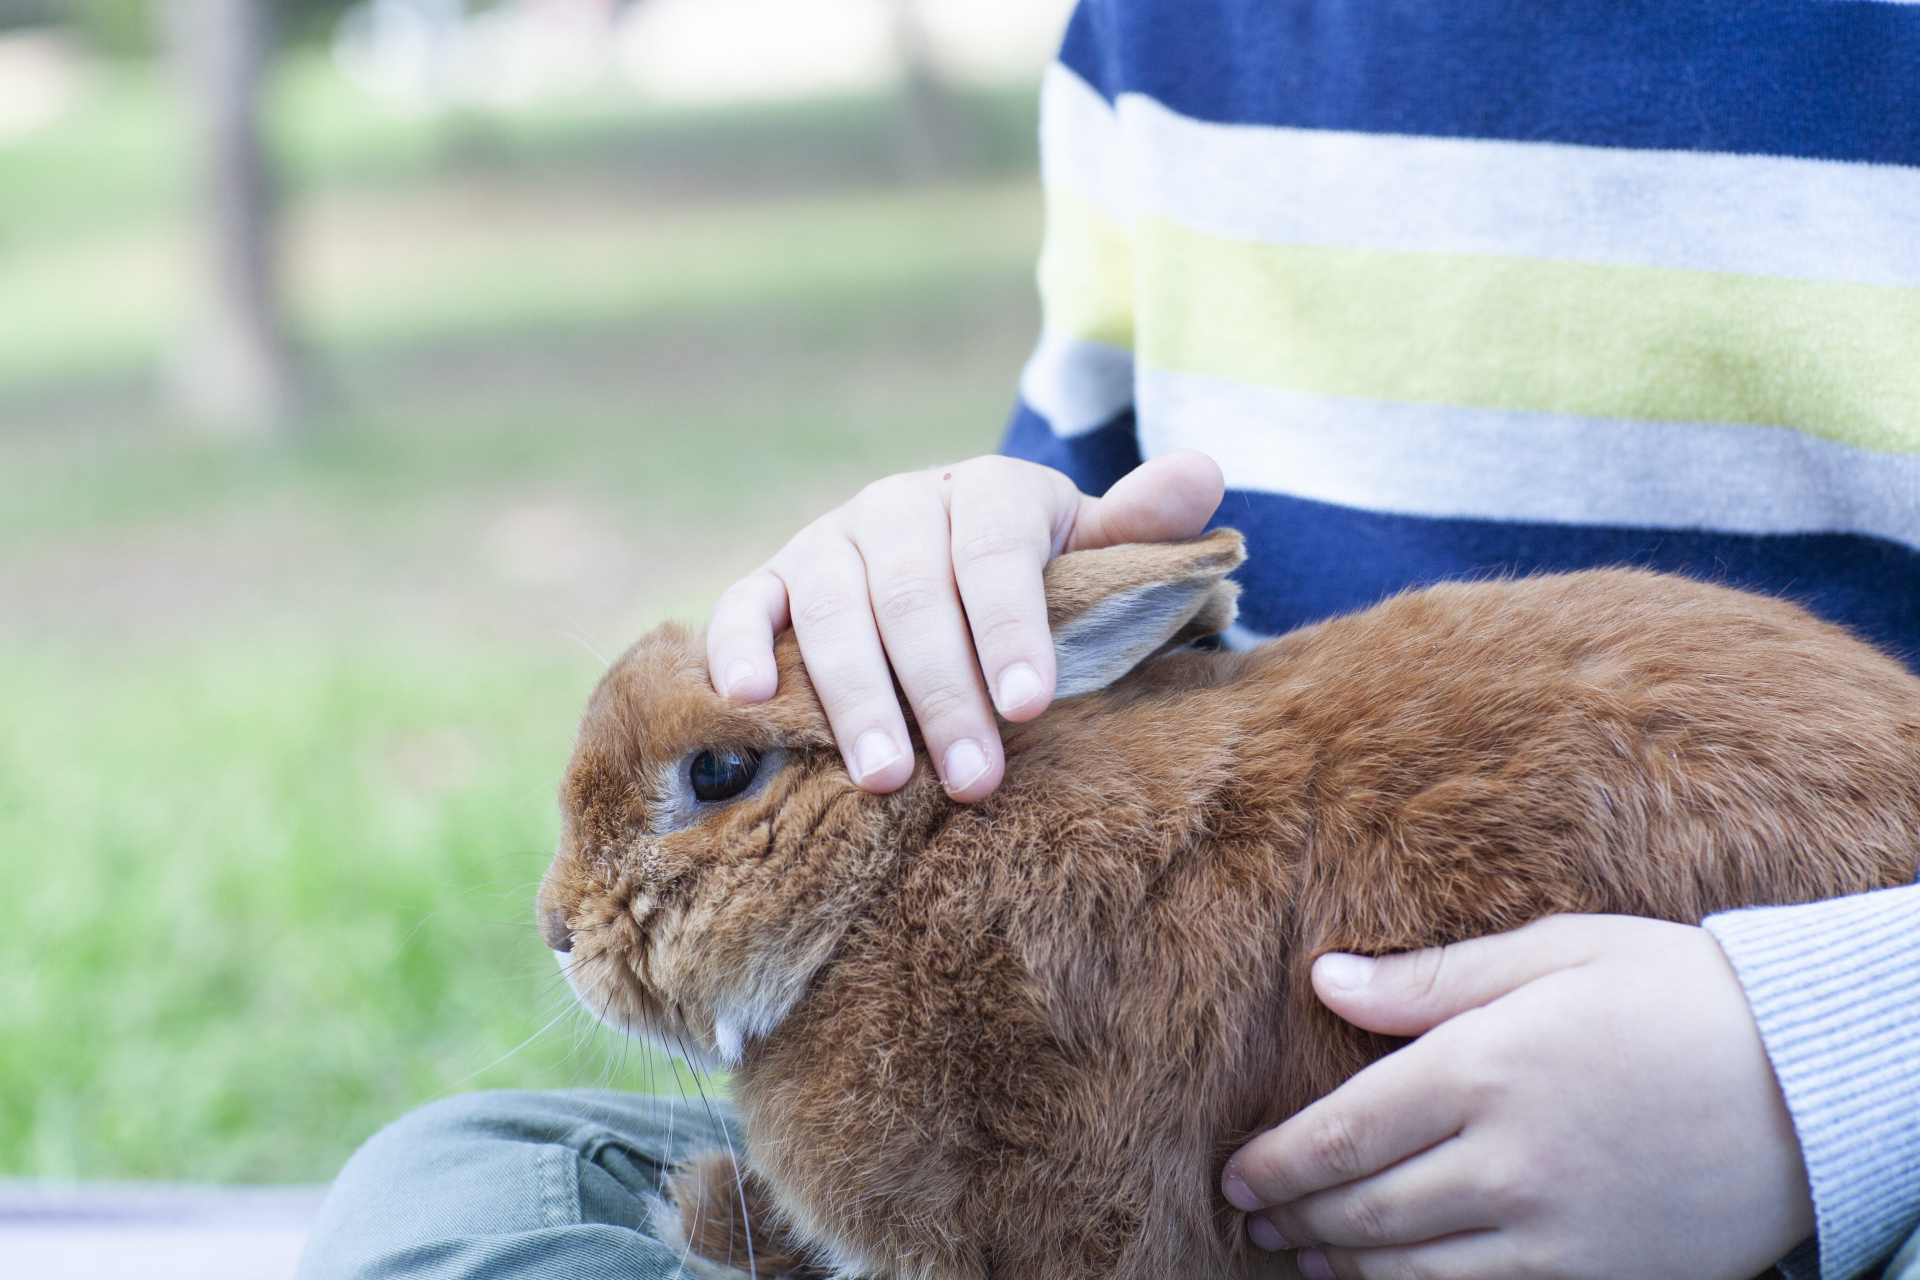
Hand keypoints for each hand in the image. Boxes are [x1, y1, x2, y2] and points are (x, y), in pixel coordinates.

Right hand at [707, 451, 1223, 800]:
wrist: (953, 567)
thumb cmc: (1039, 581)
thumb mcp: (1095, 552)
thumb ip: (1139, 527)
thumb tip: (1204, 474)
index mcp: (988, 492)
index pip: (995, 552)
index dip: (1011, 626)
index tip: (1030, 704)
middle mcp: (901, 505)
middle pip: (913, 594)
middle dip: (942, 690)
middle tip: (972, 776)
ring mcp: (830, 540)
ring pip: (828, 608)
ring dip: (854, 693)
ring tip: (884, 775)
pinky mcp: (773, 579)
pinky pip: (743, 605)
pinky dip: (736, 644)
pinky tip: (748, 700)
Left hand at [1221, 915, 1813, 1279]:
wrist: (1815, 1081)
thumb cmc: (1677, 995)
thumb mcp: (1555, 952)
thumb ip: (1430, 979)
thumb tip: (1325, 980)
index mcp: (1484, 1070)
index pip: (1341, 1135)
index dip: (1274, 1164)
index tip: (1234, 1173)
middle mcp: (1507, 1162)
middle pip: (1363, 1210)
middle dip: (1293, 1217)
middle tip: (1251, 1217)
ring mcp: (1555, 1234)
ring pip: (1411, 1270)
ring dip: (1341, 1265)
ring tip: (1302, 1255)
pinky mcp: (1599, 1276)